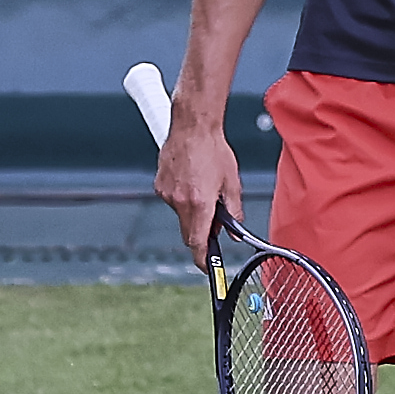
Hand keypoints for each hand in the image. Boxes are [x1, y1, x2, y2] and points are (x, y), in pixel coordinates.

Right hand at [154, 117, 243, 256]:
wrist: (192, 126)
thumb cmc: (213, 149)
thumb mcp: (232, 182)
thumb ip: (234, 210)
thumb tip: (235, 231)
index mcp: (200, 202)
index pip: (197, 242)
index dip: (203, 259)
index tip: (208, 267)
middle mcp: (180, 201)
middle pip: (188, 233)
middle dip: (201, 233)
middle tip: (214, 221)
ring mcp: (167, 193)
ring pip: (181, 216)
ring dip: (193, 212)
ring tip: (203, 187)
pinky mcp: (159, 185)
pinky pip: (172, 201)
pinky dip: (183, 198)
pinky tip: (192, 179)